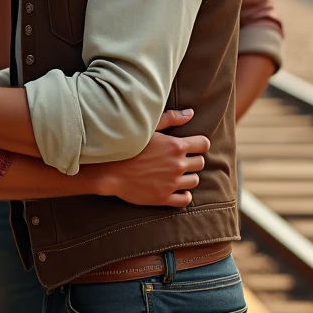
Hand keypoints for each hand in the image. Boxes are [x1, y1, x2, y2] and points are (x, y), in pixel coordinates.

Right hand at [90, 108, 208, 207]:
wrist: (108, 171)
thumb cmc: (126, 146)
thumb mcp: (148, 127)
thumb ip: (171, 118)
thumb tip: (191, 113)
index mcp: (175, 146)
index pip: (204, 144)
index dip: (199, 144)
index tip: (191, 145)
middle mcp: (177, 165)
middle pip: (200, 163)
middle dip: (192, 159)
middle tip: (178, 159)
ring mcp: (171, 183)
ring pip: (195, 181)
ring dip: (188, 176)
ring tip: (175, 172)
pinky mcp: (164, 197)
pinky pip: (185, 199)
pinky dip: (183, 194)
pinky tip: (175, 188)